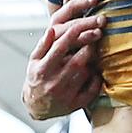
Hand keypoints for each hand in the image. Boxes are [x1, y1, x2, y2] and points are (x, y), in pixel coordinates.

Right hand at [22, 0, 105, 119]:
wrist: (37, 107)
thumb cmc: (37, 77)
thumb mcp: (34, 61)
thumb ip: (43, 45)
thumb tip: (51, 29)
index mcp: (42, 70)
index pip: (59, 49)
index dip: (72, 35)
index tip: (84, 25)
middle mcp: (53, 84)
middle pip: (77, 61)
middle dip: (89, 47)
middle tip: (95, 37)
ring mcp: (66, 96)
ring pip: (86, 73)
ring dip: (92, 62)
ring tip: (93, 54)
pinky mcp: (76, 105)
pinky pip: (93, 89)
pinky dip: (97, 79)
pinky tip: (94, 72)